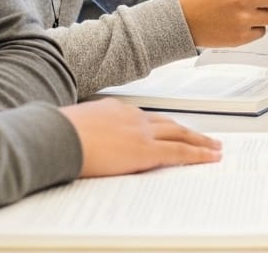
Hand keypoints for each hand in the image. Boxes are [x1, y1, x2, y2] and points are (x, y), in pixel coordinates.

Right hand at [61, 99, 220, 177]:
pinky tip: (210, 158)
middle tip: (205, 137)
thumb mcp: (68, 125)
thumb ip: (79, 130)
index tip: (167, 130)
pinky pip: (180, 153)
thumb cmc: (53, 133)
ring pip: (180, 135)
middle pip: (168, 123)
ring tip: (214, 147)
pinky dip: (198, 155)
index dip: (159, 125)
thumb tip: (71, 137)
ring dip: (200, 141)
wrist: (55, 135)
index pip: (143, 117)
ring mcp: (141, 133)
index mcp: (113, 109)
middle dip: (187, 130)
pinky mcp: (145, 151)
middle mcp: (132, 117)